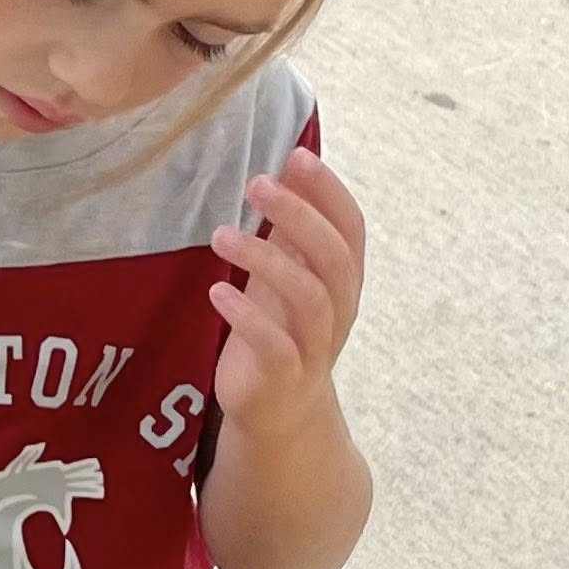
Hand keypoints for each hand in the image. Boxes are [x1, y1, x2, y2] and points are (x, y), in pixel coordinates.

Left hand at [208, 149, 364, 442]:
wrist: (279, 412)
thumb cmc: (282, 330)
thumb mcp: (288, 274)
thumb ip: (292, 229)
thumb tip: (288, 164)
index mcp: (343, 281)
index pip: (351, 228)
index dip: (329, 191)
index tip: (297, 155)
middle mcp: (338, 312)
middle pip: (335, 258)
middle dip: (299, 216)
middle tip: (256, 185)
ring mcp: (315, 347)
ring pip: (309, 298)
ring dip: (266, 260)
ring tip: (220, 236)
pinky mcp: (284, 377)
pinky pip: (275, 345)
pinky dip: (246, 316)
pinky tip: (217, 293)